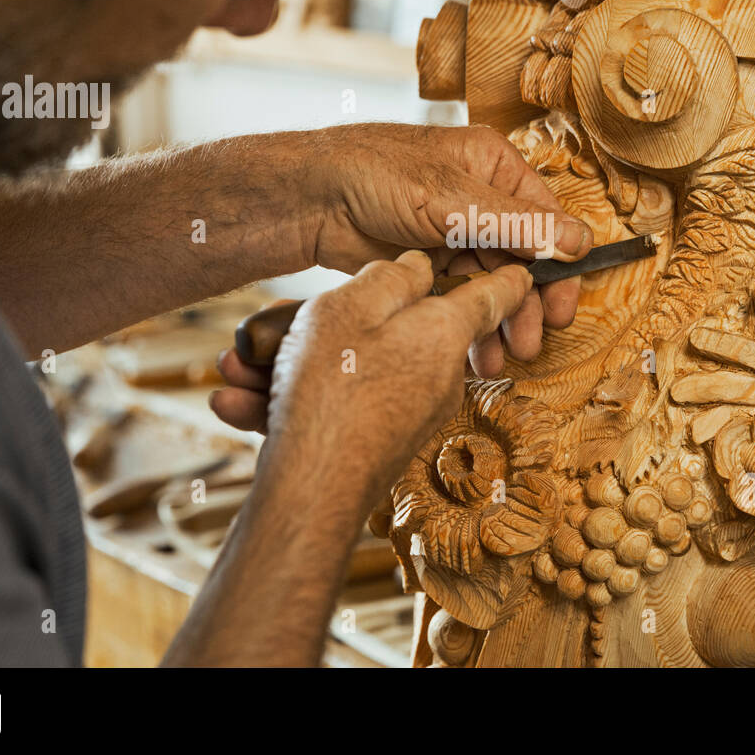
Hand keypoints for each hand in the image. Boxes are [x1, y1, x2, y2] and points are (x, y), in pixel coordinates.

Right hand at [215, 251, 530, 505]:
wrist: (312, 489)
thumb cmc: (331, 388)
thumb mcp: (351, 305)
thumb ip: (390, 277)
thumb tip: (418, 267)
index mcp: (445, 332)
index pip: (497, 294)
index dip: (506, 272)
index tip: (516, 264)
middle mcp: (439, 374)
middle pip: (396, 328)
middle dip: (332, 321)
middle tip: (275, 326)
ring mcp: (411, 411)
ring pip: (354, 367)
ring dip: (293, 365)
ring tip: (238, 371)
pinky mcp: (381, 440)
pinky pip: (340, 403)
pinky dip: (294, 399)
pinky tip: (240, 403)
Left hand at [299, 123, 590, 375]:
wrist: (310, 199)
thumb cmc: (374, 174)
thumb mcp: (454, 199)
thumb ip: (516, 224)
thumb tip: (577, 241)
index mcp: (493, 167)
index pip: (544, 220)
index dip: (558, 266)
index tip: (564, 308)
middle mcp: (479, 198)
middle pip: (522, 258)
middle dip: (527, 304)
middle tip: (531, 343)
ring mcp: (453, 231)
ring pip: (491, 283)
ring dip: (499, 320)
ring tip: (502, 358)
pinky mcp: (428, 261)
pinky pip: (460, 296)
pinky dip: (468, 323)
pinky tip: (474, 351)